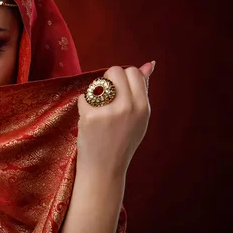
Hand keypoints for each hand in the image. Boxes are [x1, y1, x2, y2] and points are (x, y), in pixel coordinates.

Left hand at [76, 61, 154, 177]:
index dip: (123, 78)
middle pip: (114, 71)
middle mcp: (128, 107)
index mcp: (143, 107)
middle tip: (106, 98)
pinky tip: (89, 119)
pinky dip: (83, 105)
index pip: (133, 72)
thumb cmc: (123, 142)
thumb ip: (143, 90)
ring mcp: (109, 112)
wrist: (105, 168)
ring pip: (97, 83)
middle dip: (107, 80)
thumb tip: (149, 63)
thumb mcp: (140, 118)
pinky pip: (84, 97)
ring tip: (99, 111)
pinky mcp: (90, 117)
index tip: (119, 92)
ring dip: (95, 93)